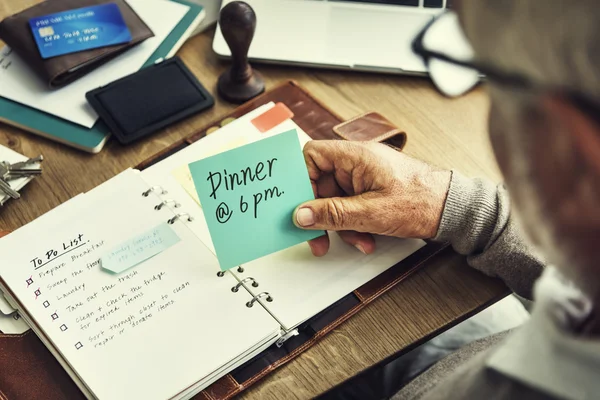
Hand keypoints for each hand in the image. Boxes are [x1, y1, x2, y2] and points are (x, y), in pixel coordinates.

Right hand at [293, 140, 450, 256]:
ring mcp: (364, 178)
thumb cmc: (422, 200)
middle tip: (316, 236)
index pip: (312, 155)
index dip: (300, 178)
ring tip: (357, 240)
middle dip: (321, 214)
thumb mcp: (371, 212)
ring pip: (335, 201)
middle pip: (321, 184)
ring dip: (341, 225)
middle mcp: (357, 164)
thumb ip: (332, 214)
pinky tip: (366, 238)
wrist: (453, 210)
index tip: (297, 202)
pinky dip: (354, 225)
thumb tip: (302, 214)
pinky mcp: (372, 192)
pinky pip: (351, 207)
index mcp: (355, 156)